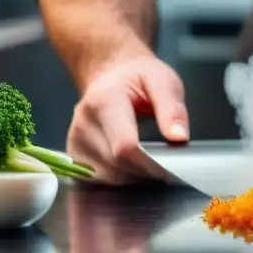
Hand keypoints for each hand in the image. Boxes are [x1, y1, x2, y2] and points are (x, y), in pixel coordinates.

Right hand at [66, 55, 188, 184]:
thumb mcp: (163, 80)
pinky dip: (121, 177)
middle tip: (167, 160)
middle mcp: (83, 124)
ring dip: (135, 175)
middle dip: (147, 169)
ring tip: (151, 158)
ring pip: (109, 177)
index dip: (151, 161)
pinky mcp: (73, 156)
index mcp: (104, 101)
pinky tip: (134, 164)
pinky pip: (100, 179)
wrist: (110, 73)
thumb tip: (179, 139)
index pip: (125, 146)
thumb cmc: (138, 76)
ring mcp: (75, 142)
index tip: (173, 163)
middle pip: (117, 165)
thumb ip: (172, 109)